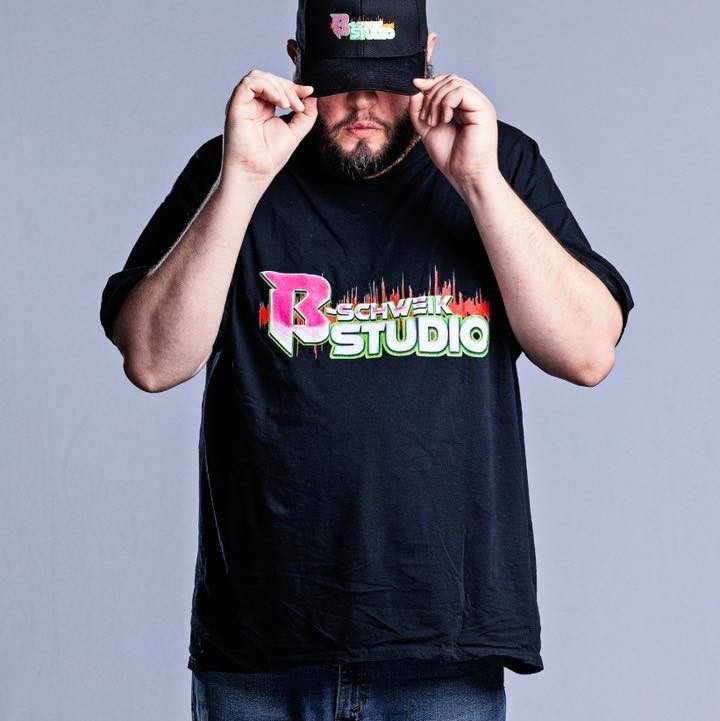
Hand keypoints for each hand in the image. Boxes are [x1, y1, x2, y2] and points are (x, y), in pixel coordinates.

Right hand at [221, 69, 317, 186]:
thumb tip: (312, 95)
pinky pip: (249, 84)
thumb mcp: (295, 131)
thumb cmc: (270, 158)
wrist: (256, 173)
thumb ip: (305, 114)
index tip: (309, 92)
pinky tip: (279, 101)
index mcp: (264, 108)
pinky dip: (267, 87)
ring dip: (278, 86)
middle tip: (299, 105)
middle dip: (288, 87)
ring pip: (258, 76)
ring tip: (289, 105)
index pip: (277, 86)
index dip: (294, 87)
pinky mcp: (235, 106)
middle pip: (268, 78)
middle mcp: (251, 104)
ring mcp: (242, 104)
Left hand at [409, 74, 499, 194]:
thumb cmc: (451, 157)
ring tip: (434, 122)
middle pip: (450, 79)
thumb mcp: (427, 129)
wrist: (465, 175)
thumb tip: (415, 88)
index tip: (415, 89)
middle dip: (431, 94)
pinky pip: (461, 92)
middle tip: (426, 118)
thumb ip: (419, 110)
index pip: (447, 82)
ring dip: (436, 101)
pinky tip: (445, 120)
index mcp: (462, 106)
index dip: (430, 83)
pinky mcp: (483, 109)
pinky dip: (446, 103)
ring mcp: (479, 105)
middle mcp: (473, 102)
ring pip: (454, 83)